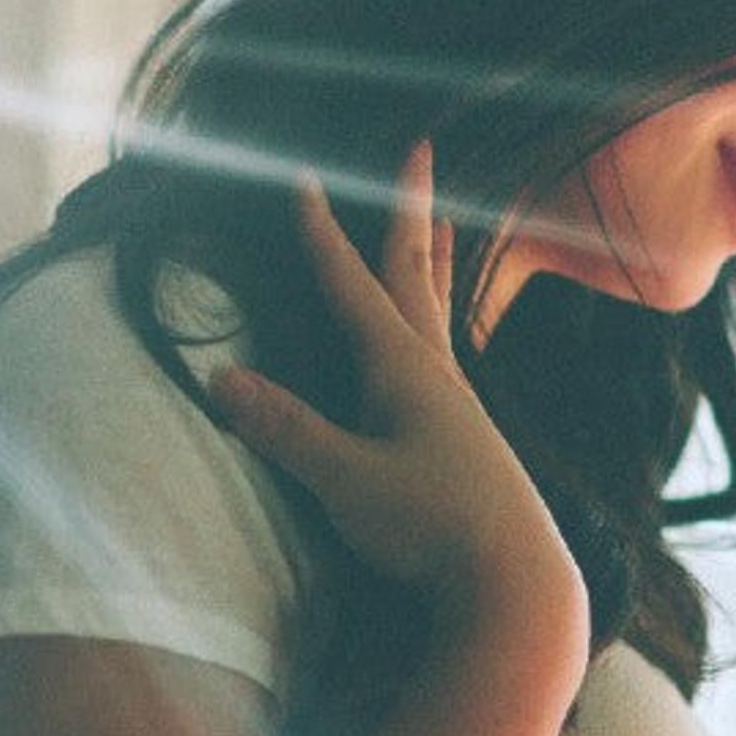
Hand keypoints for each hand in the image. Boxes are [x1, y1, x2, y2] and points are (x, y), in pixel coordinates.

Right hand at [204, 154, 582, 640]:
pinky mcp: (469, 442)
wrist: (515, 588)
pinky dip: (440, 322)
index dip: (323, 233)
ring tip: (437, 226)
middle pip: (416, 273)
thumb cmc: (434, 531)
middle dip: (409, 208)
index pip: (353, 285)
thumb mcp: (347, 481)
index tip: (303, 176)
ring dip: (432, 260)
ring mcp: (459, 406)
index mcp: (404, 370)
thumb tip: (220, 380)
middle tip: (421, 147)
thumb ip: (287, 430)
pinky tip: (436, 342)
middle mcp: (438, 374)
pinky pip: (449, 354)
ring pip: (441, 311)